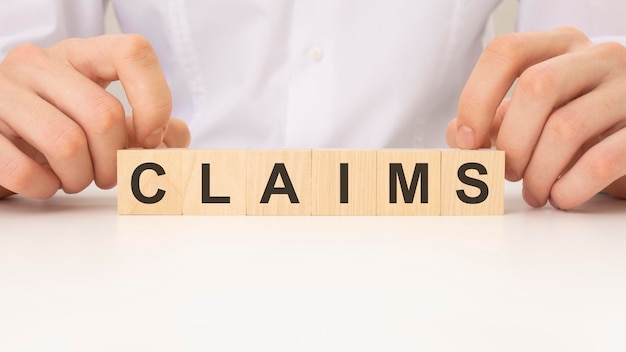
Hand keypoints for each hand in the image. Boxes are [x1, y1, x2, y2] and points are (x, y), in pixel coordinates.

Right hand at [0, 34, 189, 199]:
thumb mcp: (100, 118)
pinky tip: (45, 181)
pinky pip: (25, 170)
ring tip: (74, 177)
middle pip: (104, 114)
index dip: (154, 101)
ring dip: (81, 177)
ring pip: (68, 144)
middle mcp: (39, 64)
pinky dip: (45, 188)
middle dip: (115, 160)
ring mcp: (3, 91)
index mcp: (79, 55)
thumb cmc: (54, 129)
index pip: (133, 53)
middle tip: (107, 174)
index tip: (150, 138)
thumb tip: (176, 138)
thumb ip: (146, 127)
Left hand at [447, 27, 625, 209]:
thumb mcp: (531, 115)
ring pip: (566, 127)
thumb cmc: (575, 126)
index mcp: (559, 46)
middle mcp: (596, 58)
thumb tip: (459, 133)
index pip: (506, 52)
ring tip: (534, 191)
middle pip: (537, 86)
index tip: (469, 141)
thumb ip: (492, 120)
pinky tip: (561, 197)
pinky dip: (570, 187)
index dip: (477, 98)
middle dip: (511, 141)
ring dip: (538, 172)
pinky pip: (601, 160)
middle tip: (507, 172)